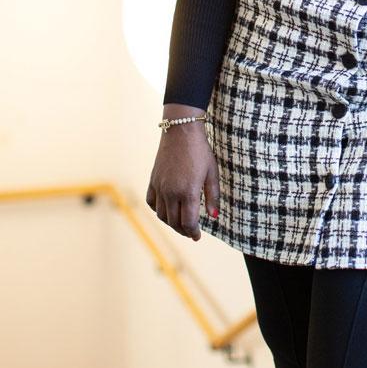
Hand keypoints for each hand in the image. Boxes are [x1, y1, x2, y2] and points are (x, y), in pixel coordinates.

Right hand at [146, 116, 219, 240]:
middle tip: (191, 231)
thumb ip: (212, 196)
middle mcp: (171, 192)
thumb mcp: (212, 173)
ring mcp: (160, 187)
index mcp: (188, 192)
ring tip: (180, 222)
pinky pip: (151, 202)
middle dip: (184, 230)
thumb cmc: (201, 150)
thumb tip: (213, 216)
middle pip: (174, 222)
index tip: (197, 236)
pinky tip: (166, 209)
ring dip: (171, 222)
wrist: (181, 131)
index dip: (193, 232)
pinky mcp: (153, 180)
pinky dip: (158, 210)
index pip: (188, 222)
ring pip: (162, 215)